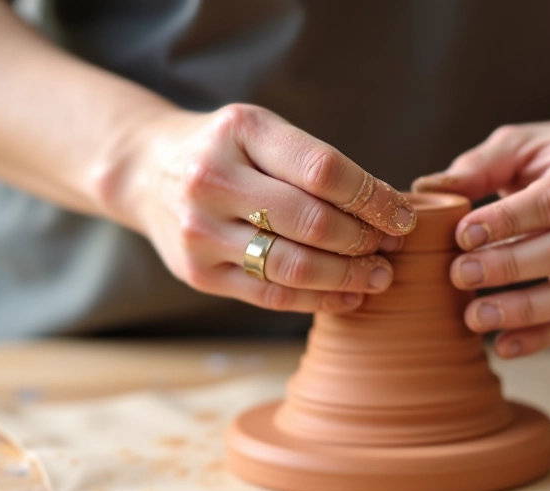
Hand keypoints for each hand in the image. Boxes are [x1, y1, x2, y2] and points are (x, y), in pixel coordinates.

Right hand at [101, 103, 416, 313]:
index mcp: (240, 133)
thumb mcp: (263, 132)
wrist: (145, 170)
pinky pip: (270, 295)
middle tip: (393, 248)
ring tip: (380, 276)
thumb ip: (315, 164)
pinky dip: (318, 300)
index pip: (324, 171)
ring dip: (348, 276)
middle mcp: (212, 181)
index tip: (403, 216)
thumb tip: (388, 209)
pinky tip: (348, 296)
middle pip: (312, 223)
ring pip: (292, 267)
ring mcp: (200, 232)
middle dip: (364, 240)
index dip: (373, 198)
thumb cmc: (226, 150)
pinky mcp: (198, 274)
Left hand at [413, 121, 549, 357]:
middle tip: (460, 274)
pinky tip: (503, 345)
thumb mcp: (515, 144)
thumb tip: (427, 191)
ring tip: (474, 317)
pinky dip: (540, 337)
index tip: (462, 235)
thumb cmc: (546, 153)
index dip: (508, 221)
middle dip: (512, 267)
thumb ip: (476, 167)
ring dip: (525, 310)